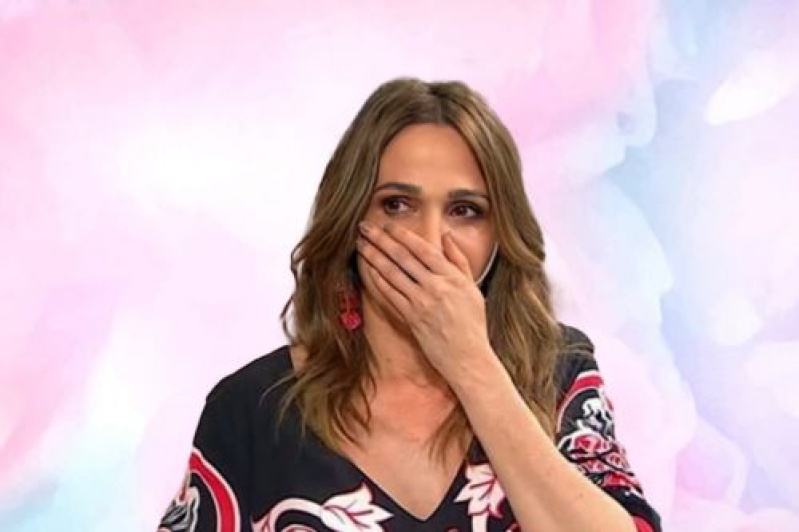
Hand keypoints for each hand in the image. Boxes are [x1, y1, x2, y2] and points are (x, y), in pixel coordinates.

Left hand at [356, 221, 493, 382]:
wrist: (468, 358)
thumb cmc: (473, 324)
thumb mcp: (473, 288)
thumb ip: (459, 260)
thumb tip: (446, 237)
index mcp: (452, 277)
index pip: (423, 248)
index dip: (402, 234)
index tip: (388, 224)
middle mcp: (436, 287)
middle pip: (403, 257)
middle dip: (381, 240)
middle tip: (365, 227)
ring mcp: (422, 303)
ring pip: (393, 274)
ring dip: (374, 257)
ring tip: (361, 245)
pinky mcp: (412, 318)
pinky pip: (391, 295)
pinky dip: (378, 280)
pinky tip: (368, 270)